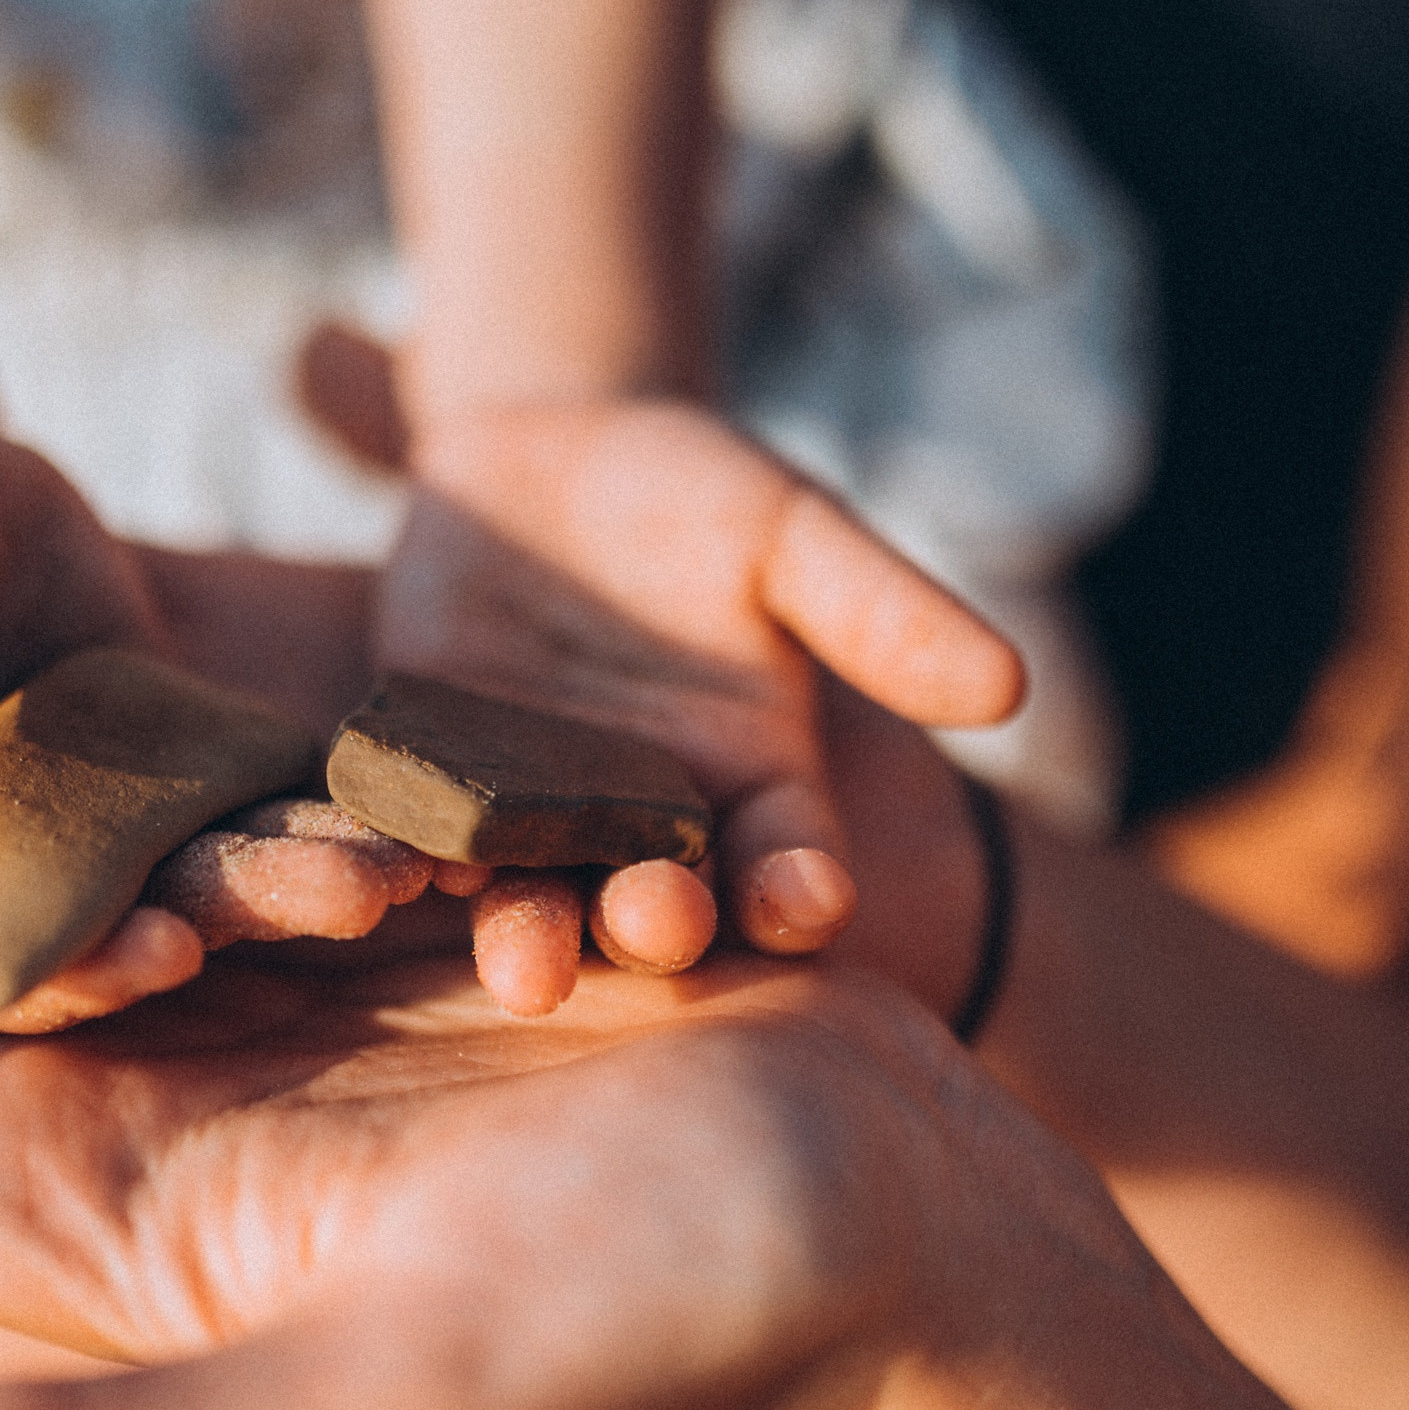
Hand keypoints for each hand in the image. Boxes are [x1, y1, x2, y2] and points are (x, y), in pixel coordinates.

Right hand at [0, 477, 454, 1027]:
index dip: (72, 969)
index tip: (163, 955)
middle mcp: (25, 876)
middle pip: (132, 927)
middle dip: (241, 918)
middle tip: (350, 900)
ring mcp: (117, 835)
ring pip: (220, 874)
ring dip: (311, 875)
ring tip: (410, 862)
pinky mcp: (192, 779)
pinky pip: (269, 804)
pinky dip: (339, 809)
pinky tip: (429, 802)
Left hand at [375, 393, 1025, 1013]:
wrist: (551, 446)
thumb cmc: (702, 490)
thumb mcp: (794, 533)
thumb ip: (883, 611)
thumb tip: (1013, 684)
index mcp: (751, 786)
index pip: (788, 860)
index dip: (799, 886)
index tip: (811, 902)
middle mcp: (644, 828)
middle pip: (659, 904)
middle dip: (658, 923)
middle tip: (655, 931)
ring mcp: (533, 818)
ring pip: (537, 895)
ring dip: (531, 930)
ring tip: (521, 963)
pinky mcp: (429, 786)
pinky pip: (419, 835)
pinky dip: (410, 858)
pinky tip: (395, 871)